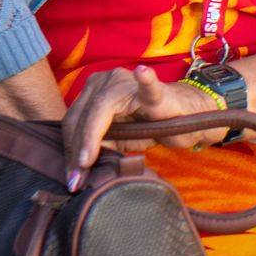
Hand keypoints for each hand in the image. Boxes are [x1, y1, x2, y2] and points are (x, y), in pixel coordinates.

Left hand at [61, 65, 226, 190]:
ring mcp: (129, 82)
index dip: (69, 150)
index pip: (74, 120)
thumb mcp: (119, 139)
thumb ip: (99, 144)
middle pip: (82, 116)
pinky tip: (142, 75)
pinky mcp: (155, 91)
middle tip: (76, 181)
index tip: (70, 178)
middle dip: (76, 150)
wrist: (187, 118)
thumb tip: (76, 166)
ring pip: (100, 108)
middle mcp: (107, 80)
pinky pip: (148, 86)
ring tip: (88, 163)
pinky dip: (145, 81)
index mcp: (95, 90)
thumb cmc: (150, 125)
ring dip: (91, 137)